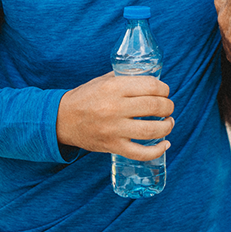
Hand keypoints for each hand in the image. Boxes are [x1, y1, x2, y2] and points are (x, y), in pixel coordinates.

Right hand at [55, 73, 173, 159]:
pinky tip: (165, 144)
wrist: (62, 120)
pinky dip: (157, 150)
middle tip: (168, 107)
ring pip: (152, 130)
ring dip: (167, 126)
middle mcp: (114, 108)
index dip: (164, 89)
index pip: (151, 86)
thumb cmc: (85, 97)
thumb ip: (126, 78)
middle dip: (168, 106)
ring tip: (168, 122)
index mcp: (114, 88)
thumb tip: (152, 77)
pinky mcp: (113, 146)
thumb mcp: (104, 80)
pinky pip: (140, 153)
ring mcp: (114, 129)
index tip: (165, 91)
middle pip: (154, 107)